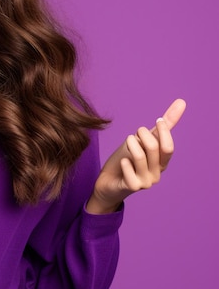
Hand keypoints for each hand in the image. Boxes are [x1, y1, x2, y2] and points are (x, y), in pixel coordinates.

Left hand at [86, 99, 185, 213]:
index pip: (168, 147)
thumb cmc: (126, 160)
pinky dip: (124, 162)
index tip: (156, 121)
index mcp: (161, 163)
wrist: (107, 182)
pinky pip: (129, 170)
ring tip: (128, 140)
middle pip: (154, 149)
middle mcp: (156, 174)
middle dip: (143, 135)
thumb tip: (181, 102)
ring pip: (140, 156)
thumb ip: (162, 125)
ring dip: (131, 144)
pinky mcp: (132, 187)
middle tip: (135, 133)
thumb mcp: (142, 140)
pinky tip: (123, 161)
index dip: (163, 131)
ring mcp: (145, 182)